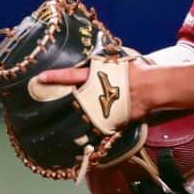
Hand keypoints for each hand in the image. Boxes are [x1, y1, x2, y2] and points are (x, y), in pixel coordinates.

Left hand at [38, 59, 153, 120]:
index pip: (71, 75)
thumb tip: (100, 60)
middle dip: (70, 102)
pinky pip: (103, 127)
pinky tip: (96, 134)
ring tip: (83, 119)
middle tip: (62, 102)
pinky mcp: (112, 120)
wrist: (152, 87)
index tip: (40, 77)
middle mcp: (96, 92)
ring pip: (86, 115)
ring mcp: (103, 107)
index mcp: (96, 76)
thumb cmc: (137, 71)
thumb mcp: (119, 62)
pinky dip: (99, 130)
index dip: (55, 76)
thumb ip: (106, 63)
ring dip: (85, 115)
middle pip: (76, 99)